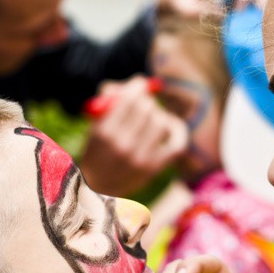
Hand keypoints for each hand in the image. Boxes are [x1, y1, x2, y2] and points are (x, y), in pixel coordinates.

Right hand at [80, 76, 187, 196]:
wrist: (97, 190)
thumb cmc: (97, 151)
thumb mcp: (96, 126)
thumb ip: (111, 101)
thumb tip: (139, 82)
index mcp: (105, 132)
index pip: (130, 98)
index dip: (137, 87)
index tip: (140, 85)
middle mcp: (123, 145)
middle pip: (147, 107)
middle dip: (146, 102)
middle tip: (143, 107)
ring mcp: (140, 159)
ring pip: (162, 121)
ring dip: (158, 116)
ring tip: (151, 121)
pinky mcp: (154, 169)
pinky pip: (177, 143)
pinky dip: (177, 131)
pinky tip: (170, 128)